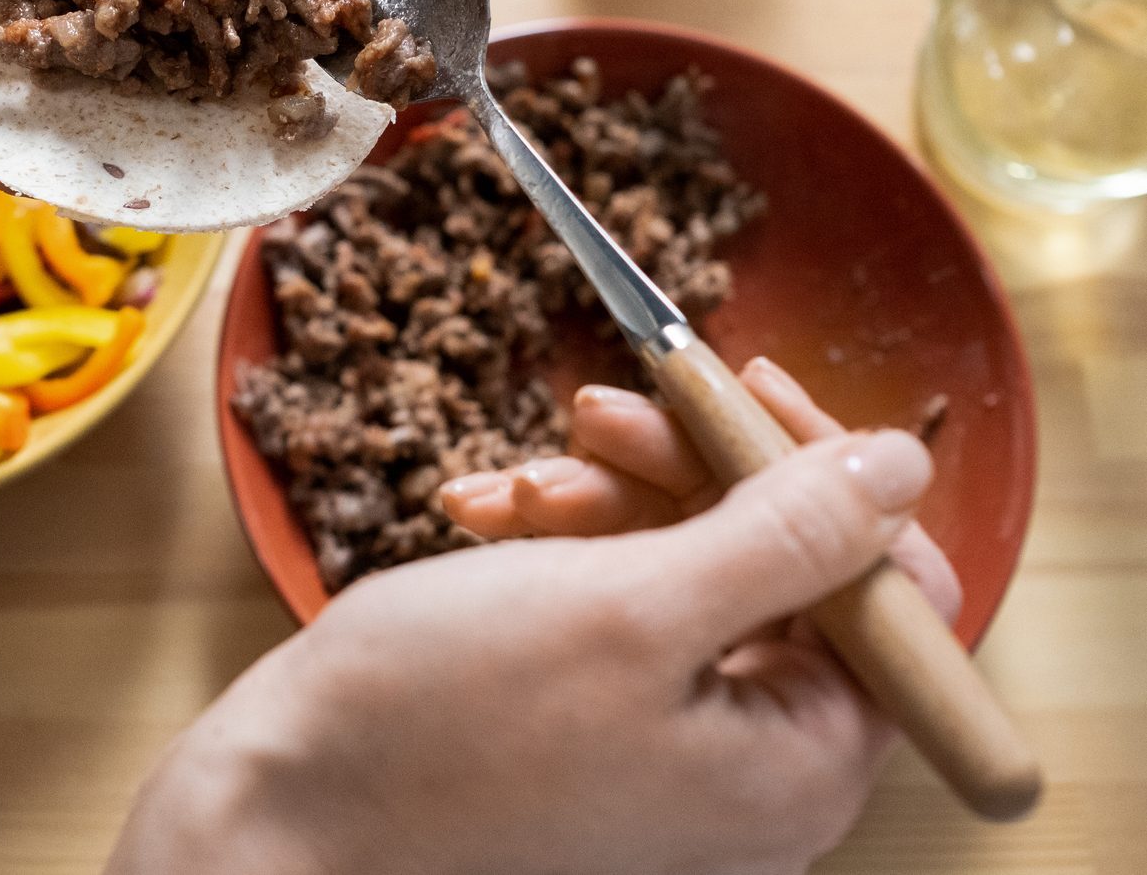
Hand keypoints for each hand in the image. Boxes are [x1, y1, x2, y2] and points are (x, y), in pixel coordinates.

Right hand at [107, 358, 959, 874]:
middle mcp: (748, 771)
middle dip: (687, 475)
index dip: (824, 474)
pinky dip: (559, 547)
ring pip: (688, 573)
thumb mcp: (628, 608)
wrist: (281, 802)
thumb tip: (905, 465)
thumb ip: (786, 537)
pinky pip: (615, 608)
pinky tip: (487, 518)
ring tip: (515, 490)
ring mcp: (666, 752)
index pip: (889, 591)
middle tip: (597, 414)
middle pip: (784, 572)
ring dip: (607, 501)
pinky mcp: (590, 728)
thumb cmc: (439, 725)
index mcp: (795, 765)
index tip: (737, 382)